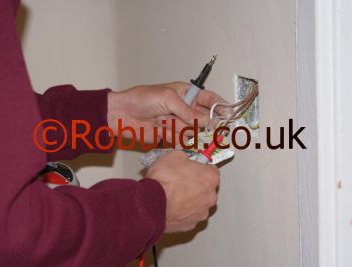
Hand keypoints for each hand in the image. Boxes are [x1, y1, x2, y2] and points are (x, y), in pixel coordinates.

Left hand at [107, 82, 224, 142]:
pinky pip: (182, 139)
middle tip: (213, 127)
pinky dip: (178, 138)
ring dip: (186, 129)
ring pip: (194, 130)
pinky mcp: (170, 135)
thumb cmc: (142, 99)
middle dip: (208, 123)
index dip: (219, 106)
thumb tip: (205, 121)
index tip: (229, 113)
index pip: (208, 99)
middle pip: (204, 118)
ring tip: (168, 122)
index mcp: (185, 93)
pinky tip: (166, 130)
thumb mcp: (167, 98)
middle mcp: (184, 108)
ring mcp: (178, 122)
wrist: (121, 114)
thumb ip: (188, 111)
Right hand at [146, 151, 219, 231]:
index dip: (200, 169)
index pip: (211, 170)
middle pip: (206, 189)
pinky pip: (188, 216)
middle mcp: (210, 197)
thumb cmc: (164, 179)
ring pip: (198, 205)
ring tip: (173, 196)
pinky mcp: (190, 225)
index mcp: (210, 178)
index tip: (192, 169)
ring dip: (189, 200)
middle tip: (180, 182)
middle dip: (196, 186)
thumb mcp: (174, 156)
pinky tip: (170, 207)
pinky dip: (181, 212)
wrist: (151, 203)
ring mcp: (201, 213)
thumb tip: (183, 160)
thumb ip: (184, 159)